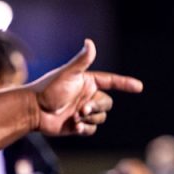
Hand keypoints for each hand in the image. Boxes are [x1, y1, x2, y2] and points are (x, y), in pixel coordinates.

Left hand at [27, 40, 142, 136]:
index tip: (139, 87)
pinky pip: (91, 130)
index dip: (125, 84)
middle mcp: (87, 96)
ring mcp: (83, 111)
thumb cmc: (48, 89)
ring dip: (90, 119)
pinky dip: (85, 129)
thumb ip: (81, 61)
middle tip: (82, 110)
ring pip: (100, 118)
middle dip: (97, 107)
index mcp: (87, 82)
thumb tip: (90, 42)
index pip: (111, 81)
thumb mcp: (67, 74)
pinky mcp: (77, 126)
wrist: (34, 110)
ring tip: (75, 118)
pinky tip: (74, 127)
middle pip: (107, 103)